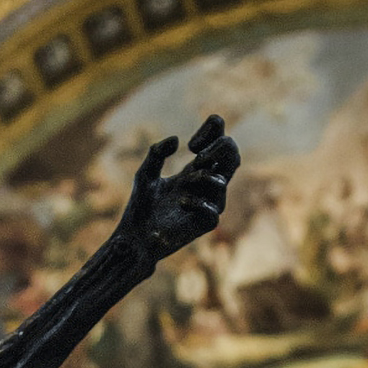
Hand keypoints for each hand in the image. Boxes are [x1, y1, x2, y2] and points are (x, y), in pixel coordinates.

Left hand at [118, 114, 240, 265]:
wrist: (134, 237)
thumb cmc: (141, 207)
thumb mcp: (145, 173)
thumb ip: (156, 153)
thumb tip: (176, 140)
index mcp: (196, 169)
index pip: (219, 139)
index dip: (213, 130)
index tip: (191, 144)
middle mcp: (207, 184)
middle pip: (232, 155)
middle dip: (219, 147)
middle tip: (196, 155)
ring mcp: (208, 204)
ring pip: (222, 181)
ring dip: (202, 177)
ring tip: (183, 183)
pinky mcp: (203, 225)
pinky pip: (212, 211)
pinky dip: (197, 202)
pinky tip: (181, 202)